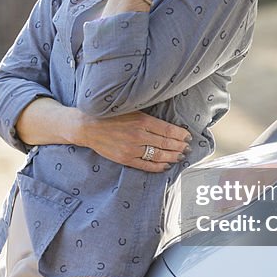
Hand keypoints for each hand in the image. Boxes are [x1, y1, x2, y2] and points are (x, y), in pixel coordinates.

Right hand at [75, 109, 191, 171]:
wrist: (88, 126)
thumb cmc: (111, 115)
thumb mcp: (132, 110)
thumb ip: (148, 118)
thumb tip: (168, 125)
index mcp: (142, 120)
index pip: (168, 130)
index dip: (180, 135)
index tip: (188, 137)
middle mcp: (139, 135)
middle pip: (166, 144)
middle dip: (180, 147)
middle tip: (187, 148)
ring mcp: (132, 149)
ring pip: (159, 156)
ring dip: (172, 157)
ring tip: (180, 156)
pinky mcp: (125, 159)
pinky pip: (146, 165)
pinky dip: (158, 167)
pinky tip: (166, 165)